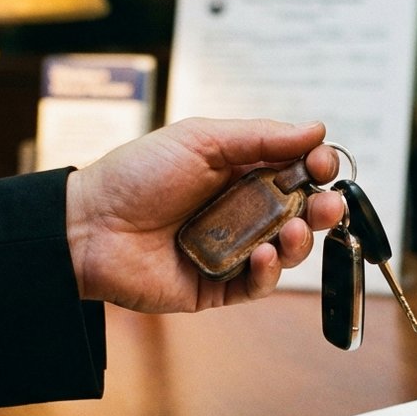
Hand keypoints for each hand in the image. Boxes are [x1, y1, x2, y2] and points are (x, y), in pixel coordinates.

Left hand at [64, 117, 343, 311]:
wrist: (88, 227)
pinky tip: (265, 257)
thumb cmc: (136, 175)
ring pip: (285, 252)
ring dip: (299, 241)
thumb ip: (259, 137)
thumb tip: (315, 128)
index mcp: (238, 172)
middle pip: (299, 213)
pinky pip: (255, 286)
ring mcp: (230, 250)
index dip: (315, 167)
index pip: (294, 170)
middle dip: (321, 208)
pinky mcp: (217, 286)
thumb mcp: (199, 140)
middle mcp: (240, 211)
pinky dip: (268, 274)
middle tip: (329, 204)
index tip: (325, 163)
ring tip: (292, 231)